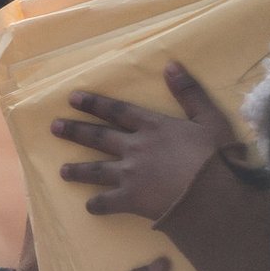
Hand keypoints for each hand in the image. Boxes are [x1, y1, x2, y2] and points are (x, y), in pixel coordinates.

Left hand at [51, 62, 236, 220]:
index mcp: (153, 126)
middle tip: (54, 127)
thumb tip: (170, 65)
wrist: (211, 195)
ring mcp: (130, 174)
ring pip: (96, 170)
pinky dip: (96, 204)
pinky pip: (107, 202)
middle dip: (75, 131)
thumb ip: (189, 92)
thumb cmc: (215, 157)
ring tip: (62, 170)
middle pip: (99, 137)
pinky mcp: (131, 199)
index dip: (94, 103)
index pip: (117, 111)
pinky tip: (88, 205)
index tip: (73, 98)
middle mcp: (135, 147)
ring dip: (78, 169)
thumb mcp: (209, 118)